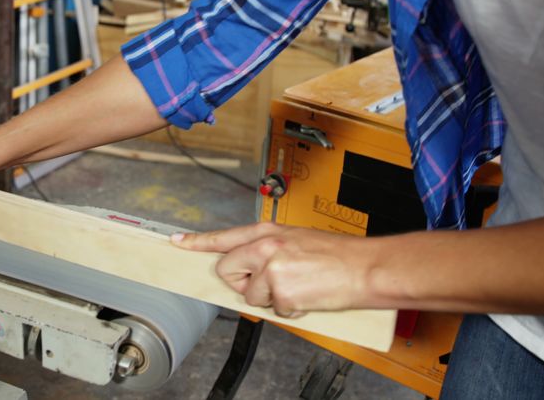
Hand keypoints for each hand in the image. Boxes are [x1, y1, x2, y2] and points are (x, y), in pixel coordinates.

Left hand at [172, 223, 374, 317]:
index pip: (223, 237)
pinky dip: (289, 310)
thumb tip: (252, 270)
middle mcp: (265, 247)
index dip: (197, 242)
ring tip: (298, 287)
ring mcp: (271, 269)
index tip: (178, 243)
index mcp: (268, 231)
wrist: (365, 268)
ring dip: (271, 299)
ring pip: (250, 296)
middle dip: (243, 283)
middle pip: (227, 271)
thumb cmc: (337, 255)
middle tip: (270, 282)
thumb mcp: (296, 240)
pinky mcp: (281, 293)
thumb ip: (268, 250)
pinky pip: (273, 311)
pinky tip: (306, 297)